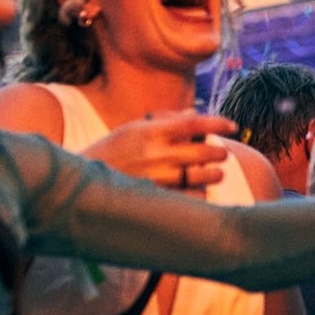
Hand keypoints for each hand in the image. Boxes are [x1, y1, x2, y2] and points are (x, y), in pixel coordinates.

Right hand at [83, 111, 236, 194]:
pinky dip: (201, 193)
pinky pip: (193, 197)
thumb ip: (166, 122)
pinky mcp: (157, 200)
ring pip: (203, 175)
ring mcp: (157, 179)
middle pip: (204, 150)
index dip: (218, 122)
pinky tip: (198, 190)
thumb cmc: (111, 152)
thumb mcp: (132, 129)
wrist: (82, 184)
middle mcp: (155, 154)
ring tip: (215, 172)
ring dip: (214, 173)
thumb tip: (195, 114)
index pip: (194, 122)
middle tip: (220, 153)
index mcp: (150, 132)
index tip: (233, 125)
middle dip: (219, 151)